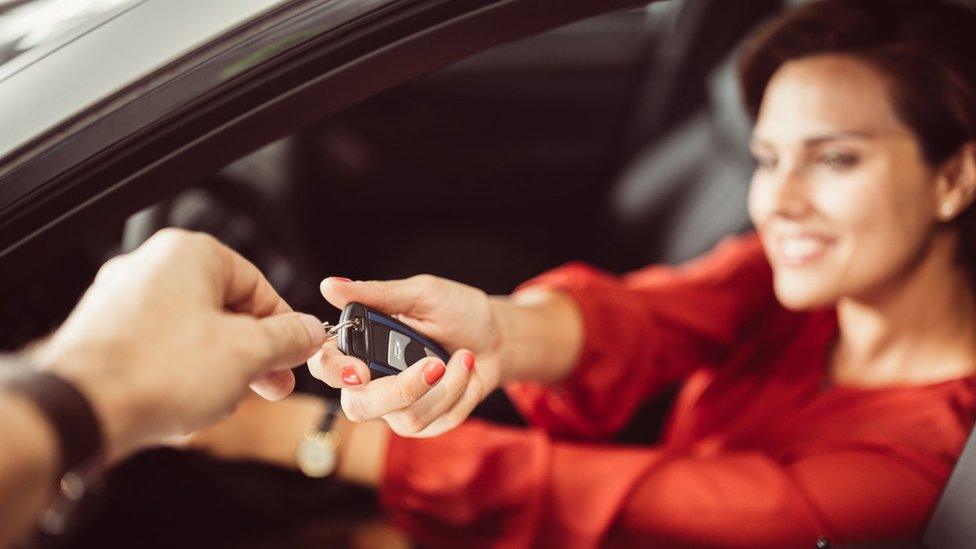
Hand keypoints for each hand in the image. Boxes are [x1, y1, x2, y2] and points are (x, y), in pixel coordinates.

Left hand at [29, 229, 326, 458]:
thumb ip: (289, 338)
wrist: (82, 411)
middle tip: (271, 383)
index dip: (284, 326)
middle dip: (253, 354)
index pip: (258, 284)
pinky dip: (182, 374)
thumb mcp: (248, 353)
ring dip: (220, 367)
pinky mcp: (106, 335)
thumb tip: (309, 332)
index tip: (297, 353)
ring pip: (194, 332)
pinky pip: (161, 350)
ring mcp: (123, 301)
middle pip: (225, 309)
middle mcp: (151, 268)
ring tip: (223, 398)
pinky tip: (187, 402)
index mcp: (188, 254)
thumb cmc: (156, 371)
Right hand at [307, 275, 507, 436]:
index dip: (333, 372)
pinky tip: (466, 370)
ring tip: (464, 356)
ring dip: (446, 385)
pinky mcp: (427, 423)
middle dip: (399, 391)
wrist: (497, 337)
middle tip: (434, 365)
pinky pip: (437, 421)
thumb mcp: (420, 294)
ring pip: (406, 418)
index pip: (326, 366)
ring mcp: (398, 407)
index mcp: (361, 346)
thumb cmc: (456, 310)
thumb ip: (377, 294)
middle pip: (359, 407)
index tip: (361, 369)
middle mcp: (372, 380)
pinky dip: (460, 392)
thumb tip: (330, 285)